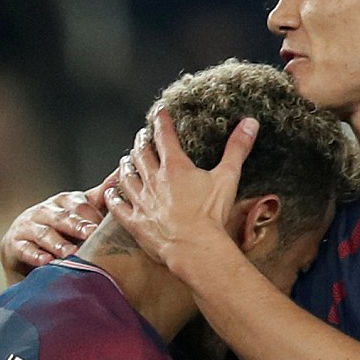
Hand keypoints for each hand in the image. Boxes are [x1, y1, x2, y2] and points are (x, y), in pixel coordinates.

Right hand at [0, 177, 112, 283]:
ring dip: (57, 243)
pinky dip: (35, 255)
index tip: (105, 224)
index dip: (92, 215)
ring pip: (44, 233)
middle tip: (91, 234)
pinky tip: (45, 262)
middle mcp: (45, 210)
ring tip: (70, 253)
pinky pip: (24, 249)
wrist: (26, 250)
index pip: (80, 205)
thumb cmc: (61, 229)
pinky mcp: (14, 244)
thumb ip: (101, 196)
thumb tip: (120, 174)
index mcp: (65, 201)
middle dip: (76, 225)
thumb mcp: (80, 212)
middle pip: (62, 217)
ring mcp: (28, 226)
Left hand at [105, 106, 258, 268]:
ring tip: (126, 160)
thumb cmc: (210, 215)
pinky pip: (118, 206)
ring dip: (126, 166)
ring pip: (126, 177)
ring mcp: (141, 201)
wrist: (194, 247)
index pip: (164, 136)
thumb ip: (237, 148)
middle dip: (141, 142)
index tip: (160, 112)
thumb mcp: (228, 177)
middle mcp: (153, 180)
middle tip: (142, 136)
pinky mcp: (135, 222)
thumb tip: (249, 123)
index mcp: (175, 167)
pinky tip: (110, 193)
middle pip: (142, 154)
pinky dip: (113, 198)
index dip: (162, 121)